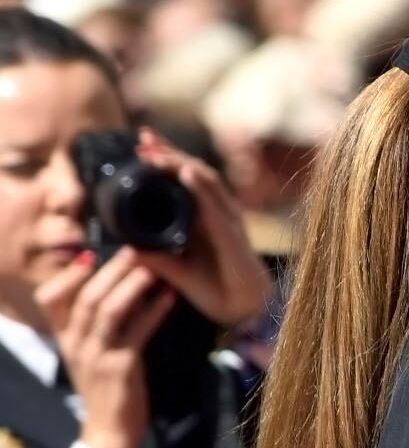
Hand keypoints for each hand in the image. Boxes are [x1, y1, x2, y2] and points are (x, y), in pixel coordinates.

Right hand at [42, 248, 177, 447]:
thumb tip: (119, 287)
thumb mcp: (94, 353)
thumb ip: (100, 324)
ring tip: (151, 266)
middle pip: (85, 297)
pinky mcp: (120, 367)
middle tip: (133, 249)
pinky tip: (170, 296)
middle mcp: (75, 343)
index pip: (50, 298)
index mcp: (65, 338)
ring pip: (106, 310)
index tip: (88, 255)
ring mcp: (96, 355)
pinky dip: (154, 311)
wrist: (110, 431)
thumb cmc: (107, 388)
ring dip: (130, 284)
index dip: (68, 275)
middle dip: (109, 270)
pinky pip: (137, 332)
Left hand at [127, 130, 270, 329]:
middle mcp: (218, 213)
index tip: (141, 145)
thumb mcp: (174, 271)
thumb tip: (126, 249)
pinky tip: (186, 173)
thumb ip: (155, 258)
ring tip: (156, 152)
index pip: (184, 180)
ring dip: (180, 163)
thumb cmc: (213, 289)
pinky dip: (201, 187)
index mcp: (203, 218)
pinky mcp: (233, 235)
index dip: (166, 159)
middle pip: (194, 172)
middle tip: (143, 138)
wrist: (242, 310)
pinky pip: (216, 205)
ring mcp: (227, 221)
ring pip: (205, 182)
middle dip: (169, 152)